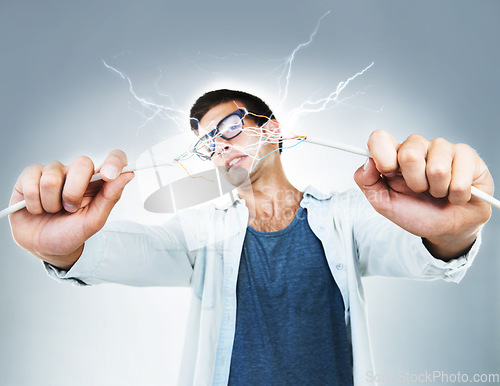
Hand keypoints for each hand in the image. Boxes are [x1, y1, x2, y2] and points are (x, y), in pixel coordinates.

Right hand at [9, 150, 133, 268]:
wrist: (43, 246)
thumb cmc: (70, 233)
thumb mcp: (93, 221)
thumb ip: (110, 198)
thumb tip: (127, 175)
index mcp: (97, 183)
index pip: (114, 158)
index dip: (114, 161)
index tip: (109, 175)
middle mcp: (77, 173)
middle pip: (82, 163)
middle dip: (74, 193)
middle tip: (70, 209)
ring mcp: (54, 172)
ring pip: (53, 176)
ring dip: (51, 202)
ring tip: (52, 210)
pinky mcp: (31, 175)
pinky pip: (31, 180)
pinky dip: (33, 202)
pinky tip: (36, 208)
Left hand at [353, 130, 493, 259]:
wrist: (447, 229)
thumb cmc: (416, 213)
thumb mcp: (384, 203)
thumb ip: (368, 182)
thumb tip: (367, 162)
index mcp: (394, 155)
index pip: (380, 138)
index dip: (382, 156)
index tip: (388, 173)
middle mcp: (417, 147)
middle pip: (409, 154)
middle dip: (414, 183)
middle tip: (420, 190)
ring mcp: (443, 148)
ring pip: (437, 167)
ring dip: (437, 190)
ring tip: (439, 193)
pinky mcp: (467, 156)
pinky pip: (460, 177)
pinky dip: (457, 195)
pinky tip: (456, 195)